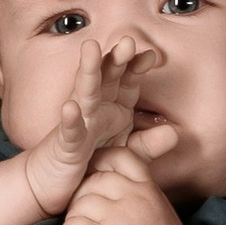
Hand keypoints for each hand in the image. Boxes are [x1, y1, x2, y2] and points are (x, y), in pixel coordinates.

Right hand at [19, 35, 178, 210]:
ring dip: (89, 72)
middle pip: (105, 78)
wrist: (51, 183)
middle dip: (115, 59)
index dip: (136, 67)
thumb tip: (174, 133)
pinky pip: (69, 132)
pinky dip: (70, 120)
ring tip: (91, 50)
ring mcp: (78, 124)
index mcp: (111, 109)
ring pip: (84, 94)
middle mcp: (94, 110)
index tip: (152, 56)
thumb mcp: (122, 154)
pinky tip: (70, 108)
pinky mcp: (65, 146)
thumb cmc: (87, 164)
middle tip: (127, 41)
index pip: (126, 81)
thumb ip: (147, 146)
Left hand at [57, 145, 193, 224]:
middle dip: (81, 198)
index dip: (100, 160)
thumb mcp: (158, 210)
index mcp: (147, 188)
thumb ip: (138, 194)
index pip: (121, 157)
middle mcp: (133, 197)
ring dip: (73, 219)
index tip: (90, 173)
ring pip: (79, 203)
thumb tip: (111, 185)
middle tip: (81, 217)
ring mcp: (117, 217)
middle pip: (93, 181)